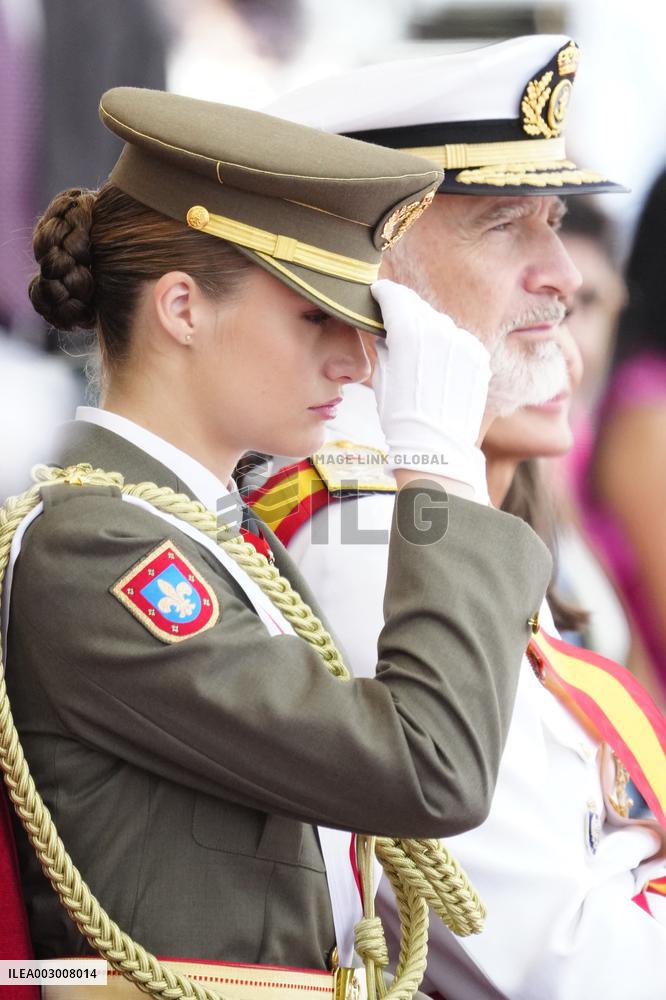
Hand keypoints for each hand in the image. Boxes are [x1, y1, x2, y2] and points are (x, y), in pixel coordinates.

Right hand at [371, 279, 490, 501]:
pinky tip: (438, 364)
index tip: (378, 293)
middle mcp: (440, 330)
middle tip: (394, 318)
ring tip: (417, 349)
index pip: (395, 296)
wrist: (436, 447)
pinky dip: (447, 346)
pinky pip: (459, 342)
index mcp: (409, 331)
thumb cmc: (400, 416)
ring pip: (441, 324)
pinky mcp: (479, 357)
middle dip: (405, 311)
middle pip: (419, 308)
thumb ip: (386, 345)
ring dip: (428, 329)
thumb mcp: (382, 376)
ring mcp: (464, 343)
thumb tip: (386, 332)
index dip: (384, 293)